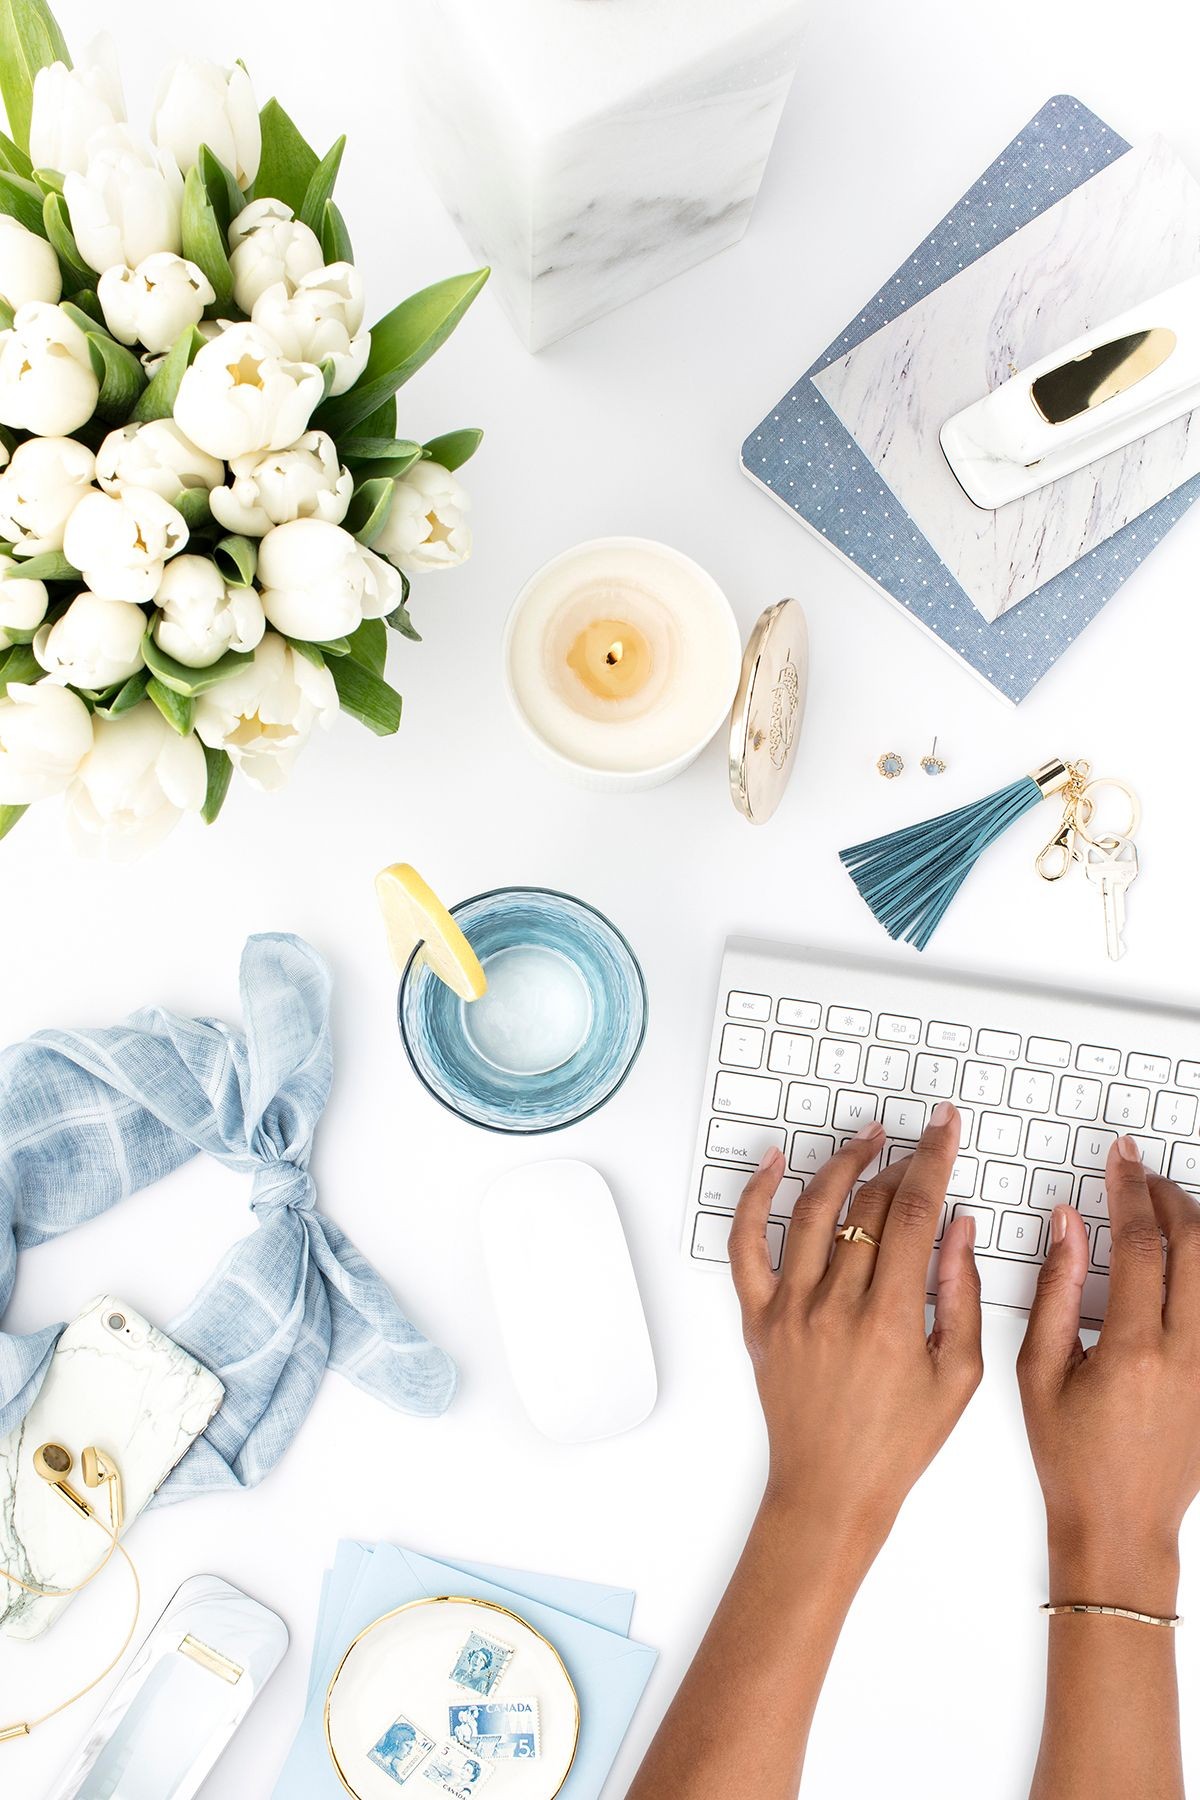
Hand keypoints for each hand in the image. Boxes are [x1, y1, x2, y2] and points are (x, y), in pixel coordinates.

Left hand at [729, 1102, 981, 1553]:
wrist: (830, 1490)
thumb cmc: (899, 1443)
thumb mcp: (957, 1374)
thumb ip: (961, 1293)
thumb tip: (956, 1224)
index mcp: (892, 1321)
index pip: (914, 1213)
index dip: (932, 1159)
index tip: (944, 1128)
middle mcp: (836, 1306)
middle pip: (868, 1207)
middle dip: (898, 1165)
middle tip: (916, 1148)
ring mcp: (790, 1308)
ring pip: (812, 1211)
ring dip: (841, 1165)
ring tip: (865, 1140)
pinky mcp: (758, 1317)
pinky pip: (745, 1244)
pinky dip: (756, 1197)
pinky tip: (774, 1164)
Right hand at [1017, 1138, 1199, 1613]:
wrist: (1119, 1526)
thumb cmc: (1070, 1457)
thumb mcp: (1038, 1371)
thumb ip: (1055, 1290)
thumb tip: (1068, 1225)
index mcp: (1133, 1351)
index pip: (1142, 1245)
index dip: (1131, 1191)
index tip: (1121, 1159)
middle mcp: (1187, 1357)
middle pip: (1197, 1247)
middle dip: (1171, 1198)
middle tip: (1144, 1177)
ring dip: (1197, 1231)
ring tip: (1166, 1210)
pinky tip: (1188, 1264)